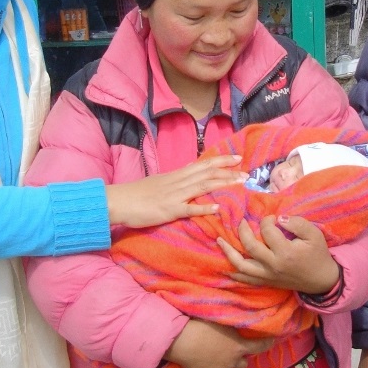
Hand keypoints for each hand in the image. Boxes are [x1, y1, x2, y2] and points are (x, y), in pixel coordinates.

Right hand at [106, 155, 244, 228]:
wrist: (119, 200)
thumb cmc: (138, 192)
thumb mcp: (160, 179)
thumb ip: (177, 175)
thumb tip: (192, 166)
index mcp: (176, 175)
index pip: (203, 164)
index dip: (221, 160)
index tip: (237, 157)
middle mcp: (178, 182)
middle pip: (207, 173)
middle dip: (229, 172)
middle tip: (248, 172)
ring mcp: (174, 195)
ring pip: (203, 186)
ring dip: (223, 184)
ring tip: (240, 183)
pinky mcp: (169, 210)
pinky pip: (189, 209)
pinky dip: (204, 208)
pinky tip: (217, 208)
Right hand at [163, 320, 275, 367]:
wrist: (182, 342)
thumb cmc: (201, 326)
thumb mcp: (221, 321)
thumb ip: (234, 326)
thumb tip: (241, 323)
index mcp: (239, 347)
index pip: (260, 346)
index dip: (267, 343)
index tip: (272, 341)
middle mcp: (233, 362)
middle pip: (243, 363)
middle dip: (239, 357)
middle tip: (230, 350)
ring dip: (227, 365)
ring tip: (216, 357)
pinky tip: (206, 365)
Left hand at [216, 216, 340, 294]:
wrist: (321, 280)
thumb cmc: (318, 254)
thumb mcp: (314, 235)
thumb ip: (297, 223)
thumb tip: (279, 218)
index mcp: (286, 252)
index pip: (268, 231)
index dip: (267, 220)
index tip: (272, 218)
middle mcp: (273, 265)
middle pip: (250, 246)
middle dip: (243, 230)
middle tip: (242, 221)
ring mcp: (268, 275)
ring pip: (242, 265)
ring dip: (229, 252)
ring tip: (219, 241)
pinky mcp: (266, 282)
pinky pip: (246, 279)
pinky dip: (234, 273)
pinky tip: (225, 265)